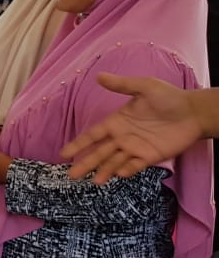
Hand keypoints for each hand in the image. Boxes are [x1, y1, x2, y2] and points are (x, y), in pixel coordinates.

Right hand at [61, 73, 203, 183]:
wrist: (194, 112)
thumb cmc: (169, 97)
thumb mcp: (145, 87)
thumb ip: (122, 85)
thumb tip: (99, 76)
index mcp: (116, 122)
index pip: (93, 135)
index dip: (79, 144)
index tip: (64, 154)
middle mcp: (122, 137)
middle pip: (99, 153)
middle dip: (86, 163)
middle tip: (72, 175)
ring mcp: (135, 148)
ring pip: (114, 162)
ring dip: (104, 171)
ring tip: (95, 181)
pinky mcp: (150, 157)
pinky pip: (135, 166)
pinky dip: (126, 170)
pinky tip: (118, 174)